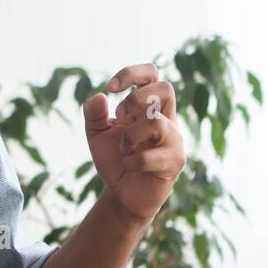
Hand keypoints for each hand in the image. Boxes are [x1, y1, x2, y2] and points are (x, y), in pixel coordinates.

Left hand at [83, 63, 185, 224]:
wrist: (124, 194)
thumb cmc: (115, 159)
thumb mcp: (97, 135)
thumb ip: (94, 115)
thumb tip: (98, 97)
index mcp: (148, 107)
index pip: (152, 75)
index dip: (132, 73)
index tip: (110, 87)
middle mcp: (165, 119)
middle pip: (165, 89)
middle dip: (136, 98)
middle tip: (119, 114)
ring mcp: (173, 140)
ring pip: (157, 122)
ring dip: (130, 135)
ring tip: (123, 148)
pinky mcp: (174, 163)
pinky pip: (152, 156)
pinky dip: (132, 161)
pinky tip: (128, 166)